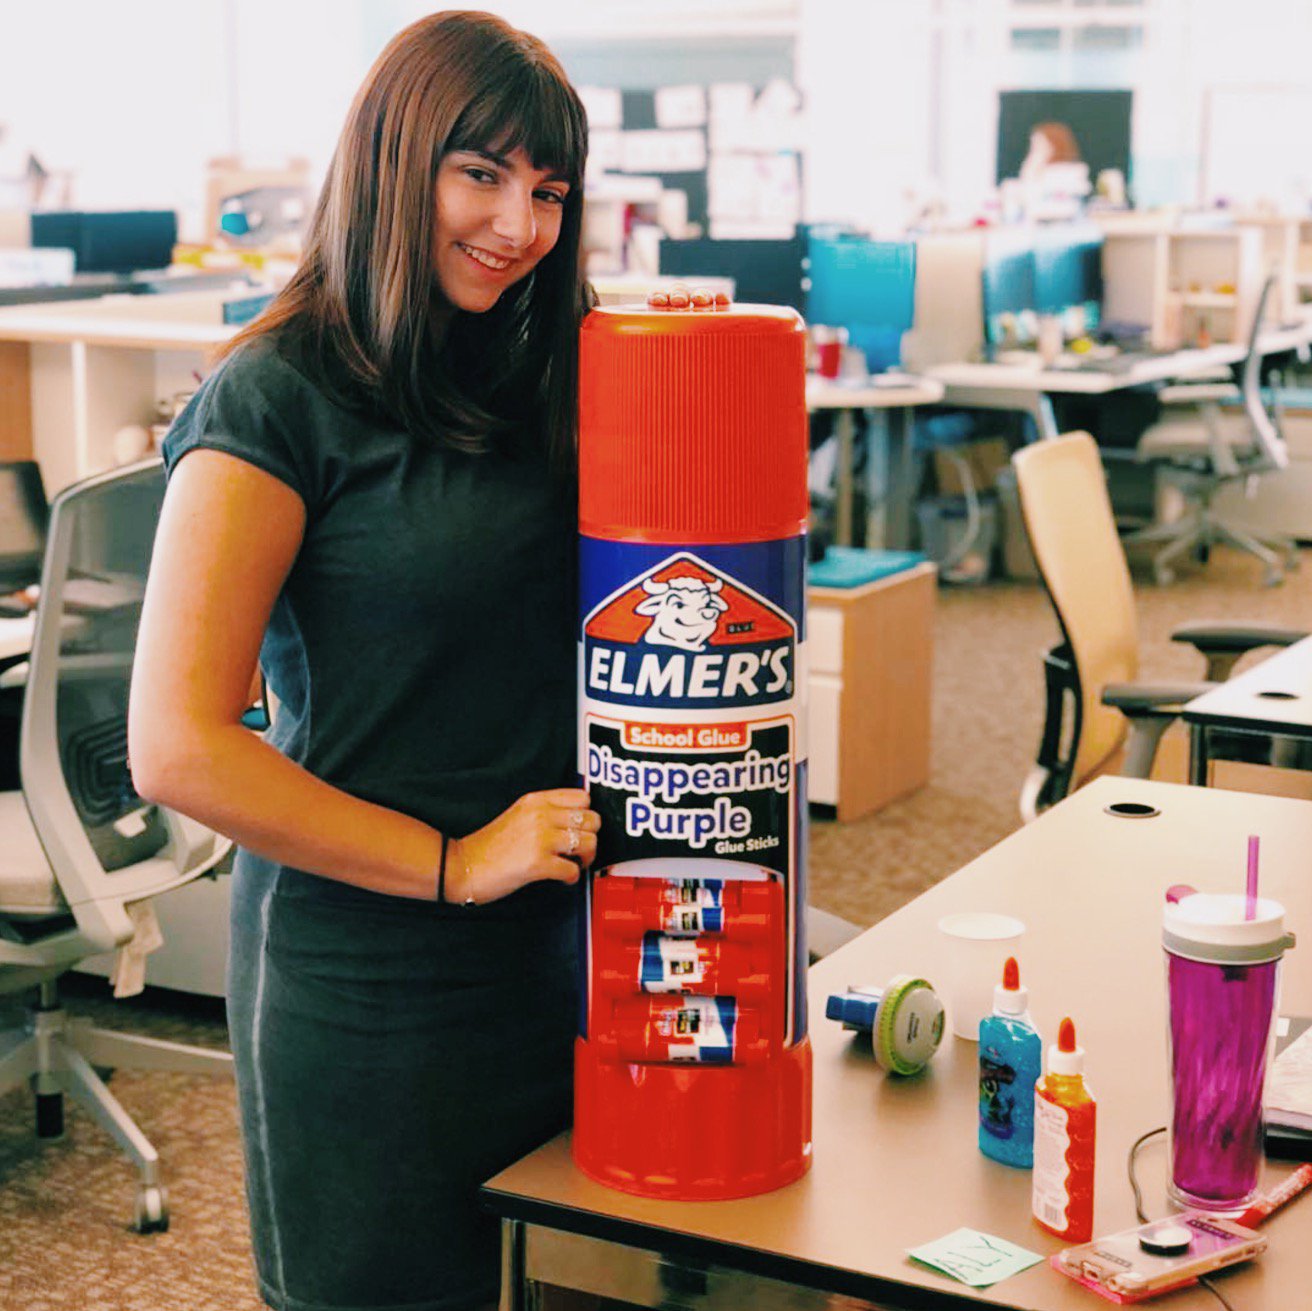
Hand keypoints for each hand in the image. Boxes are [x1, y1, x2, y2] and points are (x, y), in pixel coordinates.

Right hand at [447, 789, 599, 904]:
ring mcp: (539, 839)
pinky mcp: (537, 863)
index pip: (583, 798)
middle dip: (590, 838)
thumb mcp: (518, 815)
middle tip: (579, 850)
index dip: (587, 815)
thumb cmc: (488, 846)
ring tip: (572, 863)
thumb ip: (545, 812)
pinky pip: (573, 870)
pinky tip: (561, 878)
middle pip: (592, 820)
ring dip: (585, 858)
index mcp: (536, 801)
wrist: (461, 866)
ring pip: (588, 843)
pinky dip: (572, 878)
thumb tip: (576, 820)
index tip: (581, 828)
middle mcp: (541, 815)